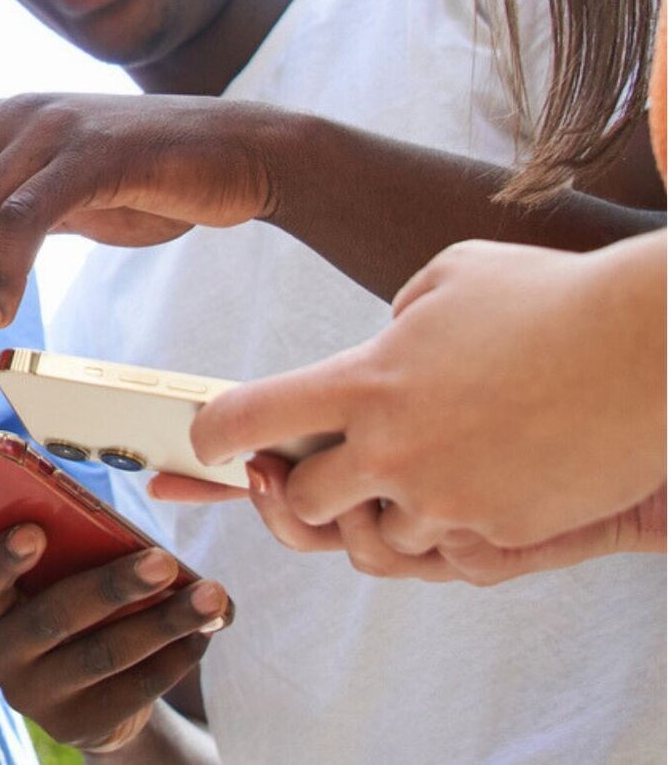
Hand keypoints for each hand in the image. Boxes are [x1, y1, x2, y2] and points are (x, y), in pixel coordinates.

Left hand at [0, 91, 278, 365]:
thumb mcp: (63, 191)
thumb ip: (7, 207)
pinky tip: (2, 316)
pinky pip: (22, 221)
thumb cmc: (151, 178)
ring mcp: (50, 131)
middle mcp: (13, 117)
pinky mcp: (91, 155)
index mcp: (0, 122)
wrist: (241, 153)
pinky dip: (2, 276)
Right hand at [0, 524, 229, 752]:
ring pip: (104, 654)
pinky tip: (203, 634)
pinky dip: (175, 657)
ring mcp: (35, 697)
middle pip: (56, 617)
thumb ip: (80, 561)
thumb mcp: (59, 586)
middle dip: (114, 586)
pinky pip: (133, 688)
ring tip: (210, 596)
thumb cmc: (75, 612)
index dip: (4, 558)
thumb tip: (152, 551)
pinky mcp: (76, 726)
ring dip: (163, 622)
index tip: (35, 531)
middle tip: (163, 562)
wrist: (85, 696)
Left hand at [190, 235, 665, 559]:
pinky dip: (444, 530)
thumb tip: (379, 353)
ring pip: (374, 539)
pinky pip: (444, 554)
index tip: (207, 442)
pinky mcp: (499, 536)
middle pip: (301, 503)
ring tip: (405, 474)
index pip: (248, 418)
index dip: (215, 434)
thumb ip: (395, 325)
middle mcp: (392, 450)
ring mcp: (446, 500)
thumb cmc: (552, 297)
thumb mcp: (448, 278)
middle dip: (297, 490)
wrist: (650, 350)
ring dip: (381, 512)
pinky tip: (462, 492)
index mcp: (365, 381)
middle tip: (309, 470)